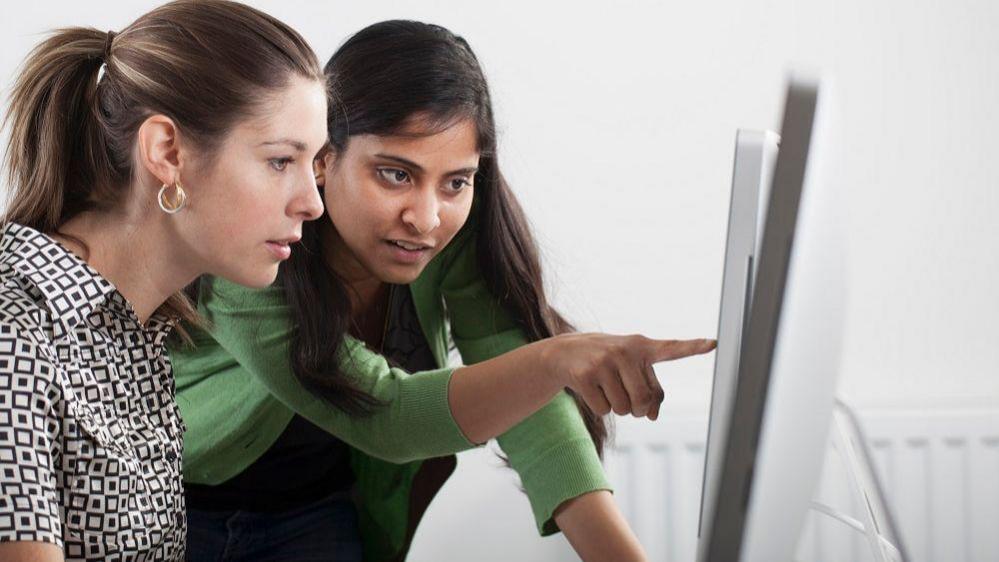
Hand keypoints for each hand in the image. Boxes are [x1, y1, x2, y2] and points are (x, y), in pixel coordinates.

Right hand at [541, 334, 715, 419]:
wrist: (566, 352)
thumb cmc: (609, 362)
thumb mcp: (632, 368)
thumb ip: (651, 391)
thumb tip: (651, 416)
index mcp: (643, 346)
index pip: (672, 348)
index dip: (694, 347)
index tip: (714, 343)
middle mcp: (625, 351)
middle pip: (644, 400)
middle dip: (637, 409)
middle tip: (627, 398)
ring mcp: (603, 362)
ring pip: (624, 409)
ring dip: (617, 407)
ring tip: (606, 387)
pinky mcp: (584, 375)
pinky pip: (603, 410)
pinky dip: (600, 407)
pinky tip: (591, 389)